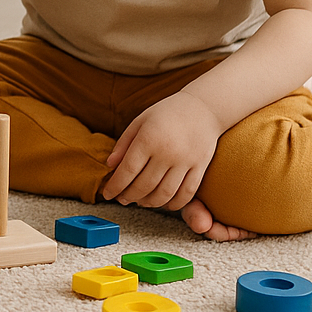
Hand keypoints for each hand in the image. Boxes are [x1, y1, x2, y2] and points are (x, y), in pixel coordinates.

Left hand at [102, 90, 225, 210]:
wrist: (203, 107)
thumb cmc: (167, 112)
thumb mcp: (140, 121)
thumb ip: (123, 143)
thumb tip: (110, 165)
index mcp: (149, 138)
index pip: (128, 170)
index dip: (116, 185)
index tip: (107, 194)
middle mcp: (167, 152)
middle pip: (144, 185)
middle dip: (129, 196)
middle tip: (122, 199)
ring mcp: (185, 161)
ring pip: (165, 193)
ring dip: (149, 202)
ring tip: (140, 201)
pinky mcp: (200, 167)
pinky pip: (187, 193)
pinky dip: (174, 204)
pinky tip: (164, 204)